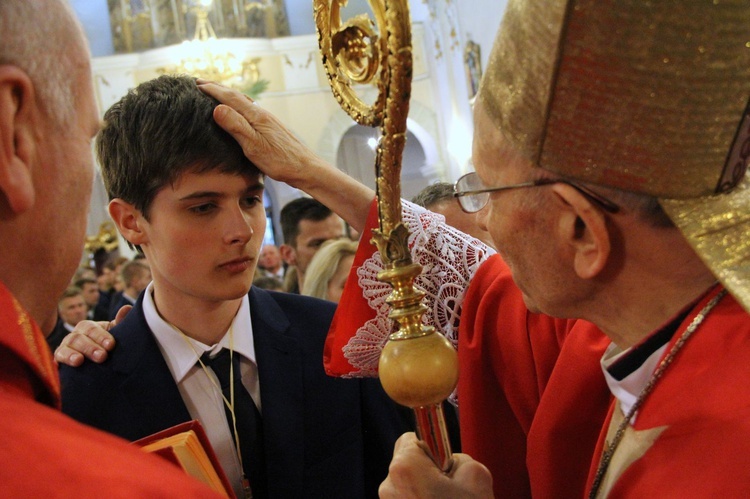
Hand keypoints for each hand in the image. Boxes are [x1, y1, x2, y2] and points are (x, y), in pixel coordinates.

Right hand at [53, 305, 130, 365]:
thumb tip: (127, 308)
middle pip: (79, 338)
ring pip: (66, 347)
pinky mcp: (59, 359)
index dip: (101, 336)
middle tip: (102, 357)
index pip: (92, 329)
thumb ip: (120, 323)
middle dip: (90, 348)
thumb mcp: (114, 334)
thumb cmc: (106, 345)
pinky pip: (57, 358)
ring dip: (72, 354)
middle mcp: (75, 335)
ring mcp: (66, 346)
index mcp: (89, 327)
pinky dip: (63, 360)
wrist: (95, 364)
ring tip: (79, 361)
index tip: (111, 345)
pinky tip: (65, 365)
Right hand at [197, 81, 326, 187]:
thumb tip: (217, 107)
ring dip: (228, 95)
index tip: (196, 84)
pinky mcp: (272, 128)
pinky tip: (239, 113)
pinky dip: (239, 106)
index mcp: (256, 116)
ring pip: (244, 102)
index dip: (212, 90)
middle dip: (218, 88)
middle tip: (200, 82)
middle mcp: (262, 114)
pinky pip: (250, 110)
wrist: (306, 168)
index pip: (230, 97)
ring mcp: (268, 120)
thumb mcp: (253, 146)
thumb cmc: (280, 161)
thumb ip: (236, 126)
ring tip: (216, 93)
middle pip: (237, 96)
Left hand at [379, 433, 492, 498]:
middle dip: (427, 472)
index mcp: (405, 468)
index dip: (431, 447)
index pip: (410, 438)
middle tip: (451, 489)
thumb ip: (459, 459)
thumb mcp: (477, 477)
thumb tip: (450, 463)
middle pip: (407, 464)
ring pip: (407, 487)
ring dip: (425, 492)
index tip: (444, 463)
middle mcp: (388, 487)